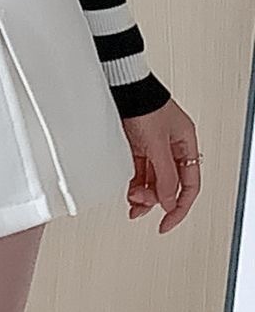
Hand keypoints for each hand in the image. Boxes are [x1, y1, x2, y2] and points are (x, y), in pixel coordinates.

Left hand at [120, 99, 200, 233]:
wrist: (122, 88)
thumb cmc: (143, 106)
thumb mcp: (156, 145)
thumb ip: (164, 175)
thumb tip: (169, 202)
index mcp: (186, 145)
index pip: (190, 185)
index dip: (179, 207)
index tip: (166, 224)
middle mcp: (172, 148)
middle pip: (169, 185)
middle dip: (155, 199)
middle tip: (138, 205)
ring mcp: (154, 147)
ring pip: (153, 180)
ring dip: (142, 194)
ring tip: (130, 200)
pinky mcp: (137, 145)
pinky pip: (139, 171)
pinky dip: (134, 183)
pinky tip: (128, 191)